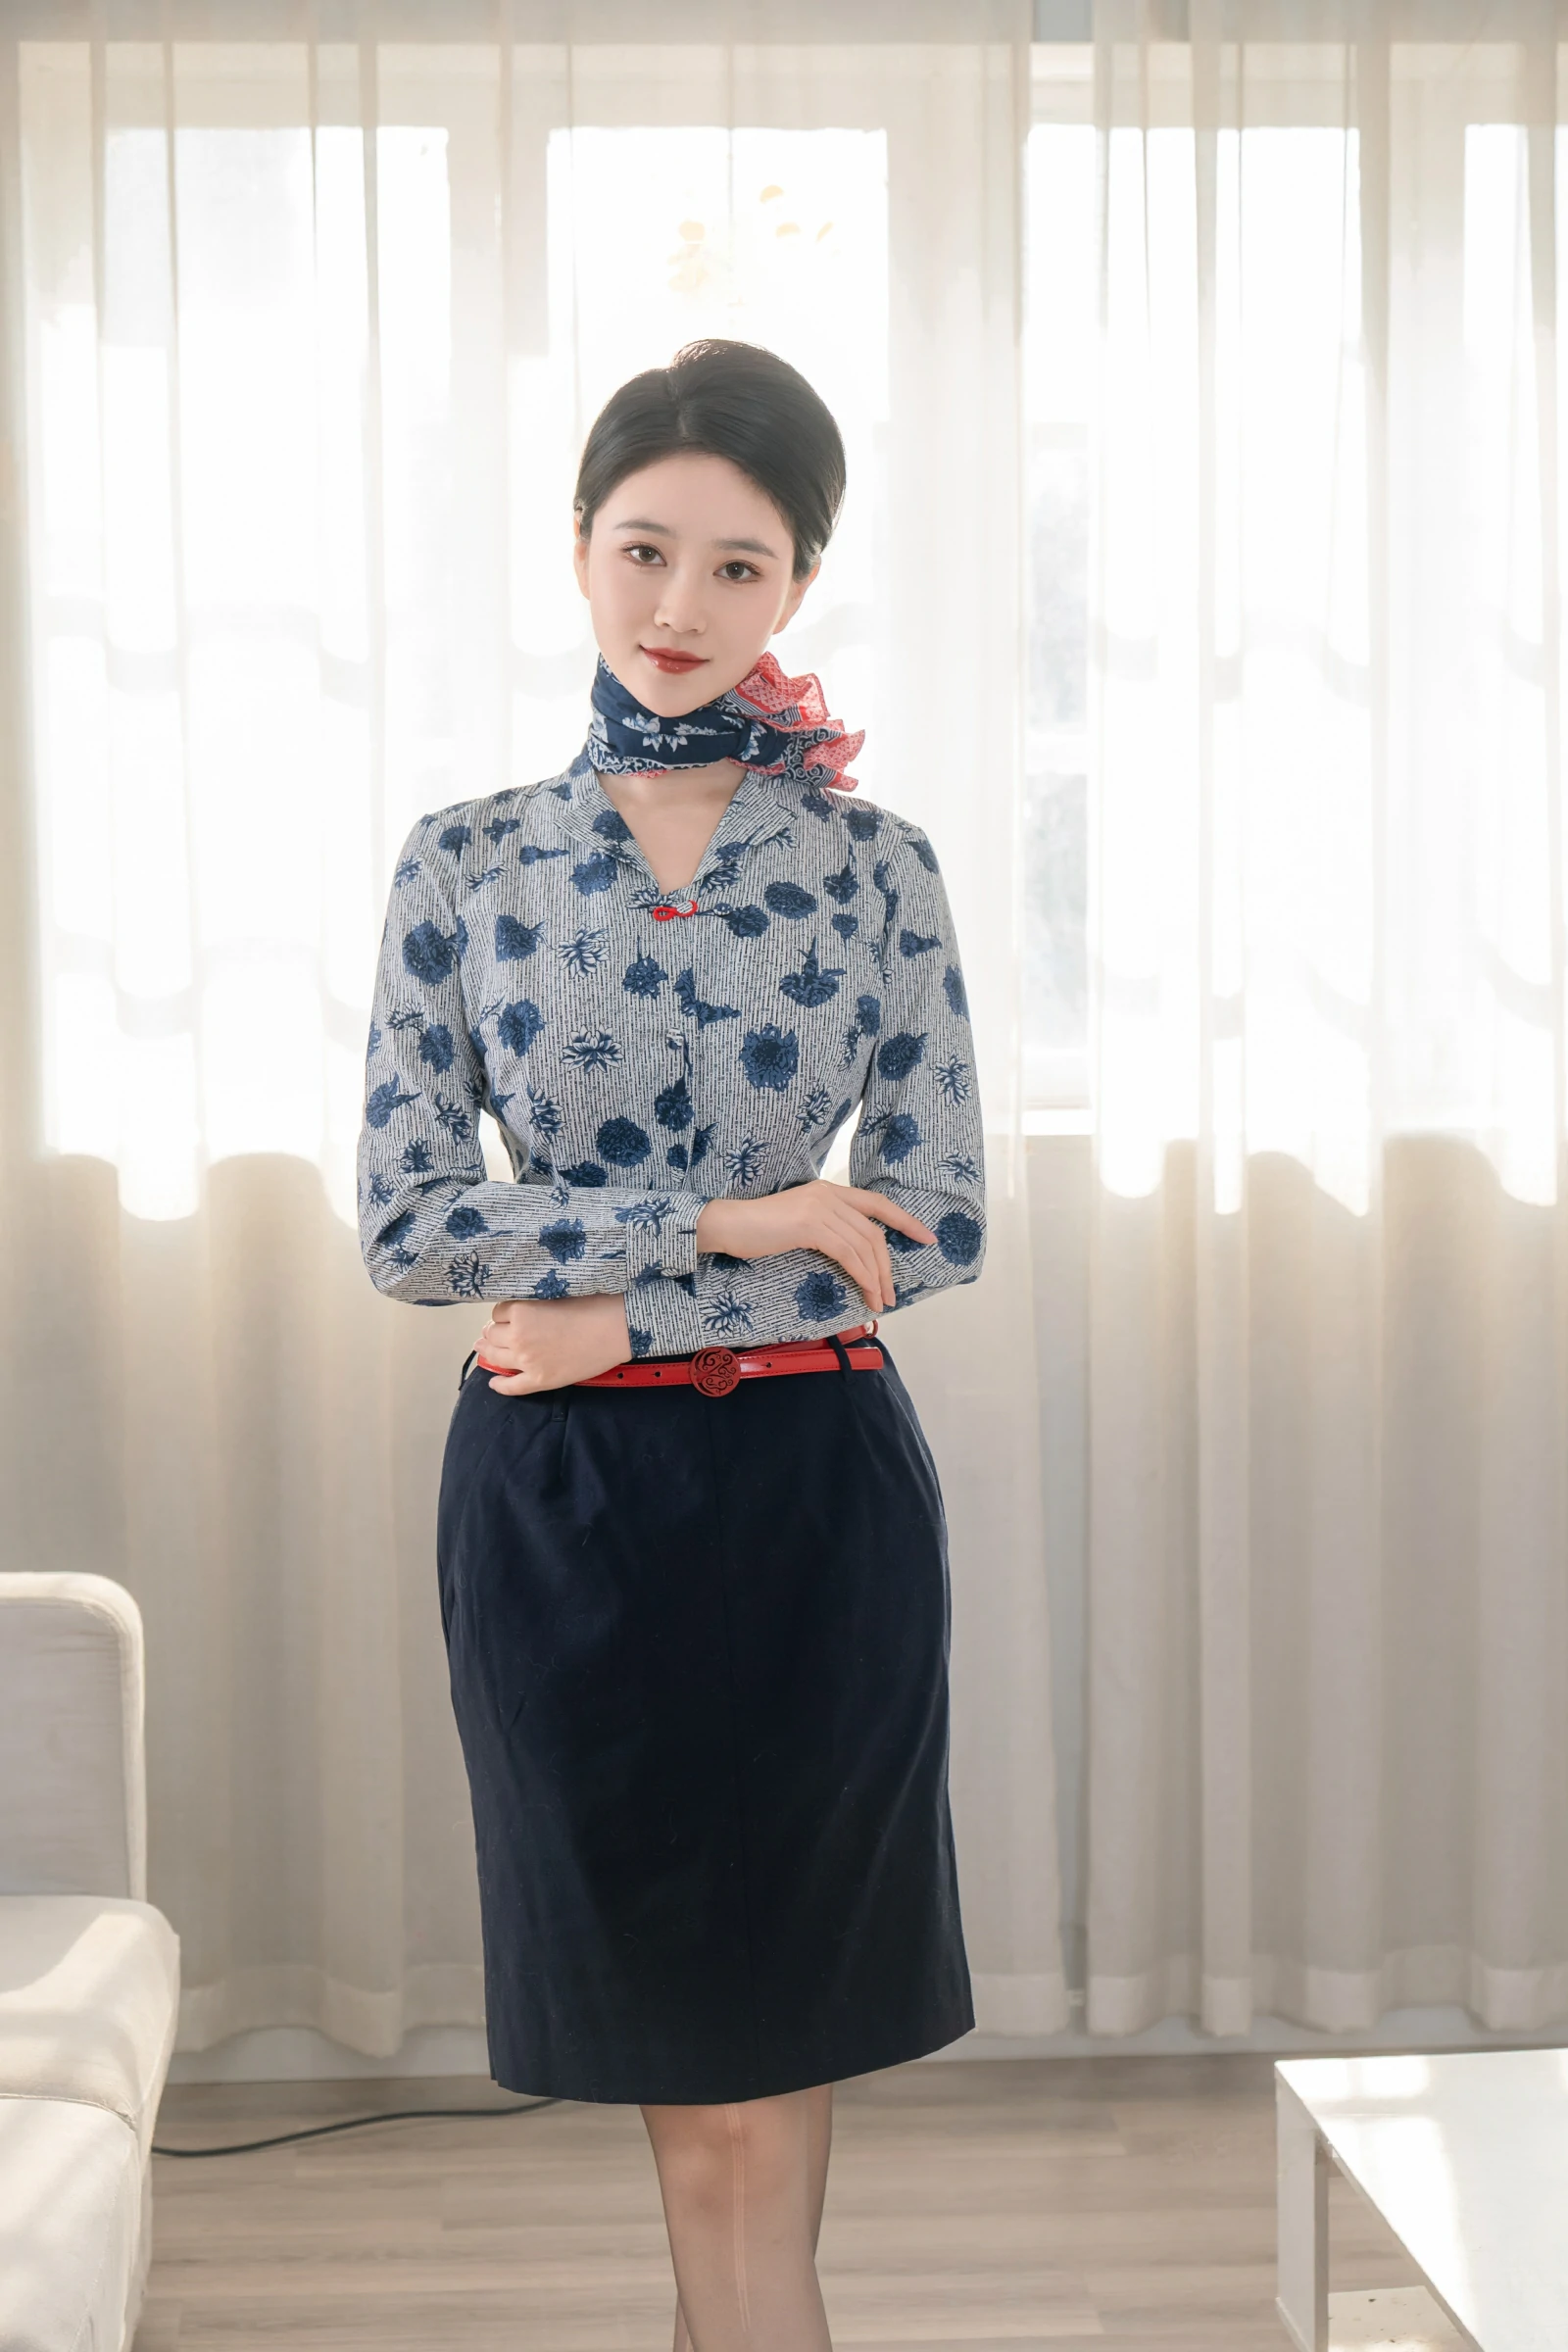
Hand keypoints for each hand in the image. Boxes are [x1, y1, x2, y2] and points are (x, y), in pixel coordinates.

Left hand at [478, 1294, 629, 1393]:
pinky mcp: (540, 1380)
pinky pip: (512, 1386)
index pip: (498, 1312)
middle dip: (493, 1331)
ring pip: (496, 1357)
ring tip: (483, 1348)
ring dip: (488, 1352)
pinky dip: (500, 1385)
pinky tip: (494, 1383)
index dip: (504, 1313)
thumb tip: (521, 1308)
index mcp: (521, 1311)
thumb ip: (534, 1302)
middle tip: (495, 1331)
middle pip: (492, 1334)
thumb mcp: (555, 1293)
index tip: (511, 1314)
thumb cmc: (592, 1304)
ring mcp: (527, 1361)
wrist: (615, 1329)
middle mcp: (517, 1337)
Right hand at [695, 1182, 936, 1314]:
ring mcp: (820, 1207)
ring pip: (864, 1245)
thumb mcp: (800, 1223)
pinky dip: (862, 1275)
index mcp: (829, 1190)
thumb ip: (826, 1229)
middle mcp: (829, 1193)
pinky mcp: (810, 1225)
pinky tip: (866, 1290)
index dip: (906, 1221)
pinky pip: (848, 1253)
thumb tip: (853, 1256)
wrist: (727, 1225)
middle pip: (874, 1231)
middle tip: (894, 1293)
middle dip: (889, 1265)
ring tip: (880, 1301)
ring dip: (877, 1277)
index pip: (878, 1203)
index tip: (927, 1237)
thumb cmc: (758, 1231)